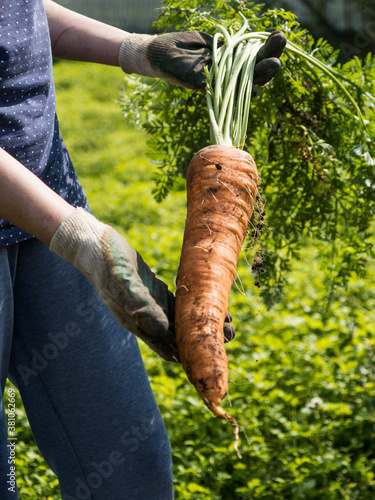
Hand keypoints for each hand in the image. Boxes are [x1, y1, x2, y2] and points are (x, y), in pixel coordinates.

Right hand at [50, 208, 234, 361]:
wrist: (94, 244)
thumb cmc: (107, 262)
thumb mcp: (123, 282)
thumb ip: (141, 306)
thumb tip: (163, 330)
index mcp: (138, 322)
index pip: (168, 348)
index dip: (191, 354)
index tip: (214, 353)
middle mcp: (147, 318)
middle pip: (180, 337)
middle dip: (204, 339)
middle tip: (232, 334)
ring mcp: (152, 305)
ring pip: (182, 322)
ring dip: (204, 323)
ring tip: (230, 321)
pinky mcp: (155, 291)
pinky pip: (179, 305)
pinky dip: (195, 307)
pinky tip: (213, 302)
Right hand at [118, 30, 285, 89]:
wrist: (165, 53)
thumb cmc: (173, 68)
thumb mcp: (190, 76)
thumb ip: (208, 81)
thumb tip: (221, 84)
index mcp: (223, 88)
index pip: (247, 84)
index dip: (260, 75)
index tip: (273, 64)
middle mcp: (230, 77)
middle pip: (256, 69)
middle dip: (269, 56)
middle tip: (281, 42)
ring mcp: (231, 61)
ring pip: (255, 56)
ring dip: (269, 47)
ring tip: (280, 35)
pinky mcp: (228, 47)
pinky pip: (247, 45)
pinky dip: (259, 39)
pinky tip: (272, 33)